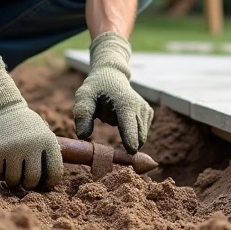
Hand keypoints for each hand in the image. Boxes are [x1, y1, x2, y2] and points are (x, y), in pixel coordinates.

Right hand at [0, 57, 62, 191]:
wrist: (3, 108)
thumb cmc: (26, 126)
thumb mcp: (43, 133)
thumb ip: (48, 153)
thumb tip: (51, 183)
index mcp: (48, 141)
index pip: (55, 172)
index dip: (50, 182)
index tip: (45, 184)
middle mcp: (31, 145)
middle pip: (32, 179)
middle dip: (29, 185)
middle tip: (26, 182)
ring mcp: (12, 148)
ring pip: (13, 180)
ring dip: (13, 181)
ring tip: (14, 174)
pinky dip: (0, 173)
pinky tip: (3, 167)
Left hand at [73, 32, 152, 153]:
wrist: (111, 76)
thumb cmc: (95, 88)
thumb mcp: (83, 97)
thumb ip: (83, 116)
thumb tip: (83, 136)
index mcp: (124, 104)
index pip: (130, 126)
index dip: (130, 141)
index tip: (131, 153)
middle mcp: (139, 107)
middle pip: (138, 137)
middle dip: (128, 148)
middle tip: (114, 153)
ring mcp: (146, 110)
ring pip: (140, 137)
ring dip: (128, 137)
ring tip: (112, 118)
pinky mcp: (148, 114)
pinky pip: (141, 133)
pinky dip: (132, 134)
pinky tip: (121, 121)